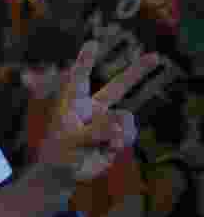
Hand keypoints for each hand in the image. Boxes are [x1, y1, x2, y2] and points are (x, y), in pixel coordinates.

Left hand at [37, 41, 160, 183]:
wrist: (64, 174)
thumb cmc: (59, 154)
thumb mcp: (72, 142)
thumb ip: (96, 132)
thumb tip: (119, 127)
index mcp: (74, 103)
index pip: (80, 78)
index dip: (86, 61)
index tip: (92, 42)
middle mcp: (93, 108)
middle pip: (118, 86)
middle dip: (137, 71)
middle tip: (157, 56)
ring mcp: (108, 121)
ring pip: (124, 120)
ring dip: (116, 133)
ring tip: (99, 145)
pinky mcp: (117, 136)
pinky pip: (128, 134)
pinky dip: (120, 142)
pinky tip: (108, 150)